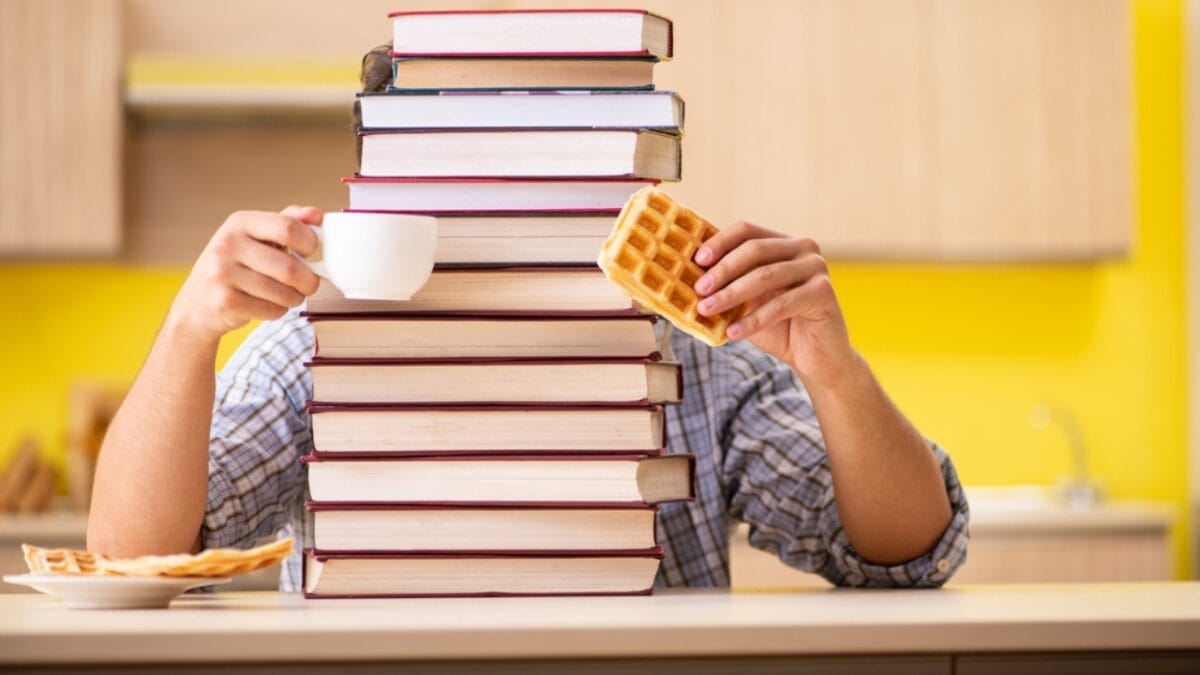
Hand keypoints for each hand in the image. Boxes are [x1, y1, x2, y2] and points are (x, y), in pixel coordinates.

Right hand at [168, 206, 322, 343]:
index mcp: (240, 222)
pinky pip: (272, 310)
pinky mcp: (224, 301)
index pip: (288, 227)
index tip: (310, 252)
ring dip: (295, 298)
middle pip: (289, 267)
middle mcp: (228, 244)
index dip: (310, 243)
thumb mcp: (257, 237)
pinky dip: (278, 311)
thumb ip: (288, 222)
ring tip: (288, 295)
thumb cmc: (237, 265)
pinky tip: (267, 304)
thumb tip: (316, 215)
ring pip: (283, 292)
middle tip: (309, 284)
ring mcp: (222, 273)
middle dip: (309, 281)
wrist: (198, 303)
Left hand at [693, 221, 859, 386]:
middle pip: (755, 250)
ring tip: (707, 310)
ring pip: (765, 276)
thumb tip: (687, 282)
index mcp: (782, 243)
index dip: (720, 242)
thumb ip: (727, 289)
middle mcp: (803, 248)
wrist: (816, 359)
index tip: (697, 261)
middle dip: (722, 270)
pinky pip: (781, 304)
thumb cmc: (779, 329)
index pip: (747, 231)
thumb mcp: (748, 305)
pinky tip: (733, 333)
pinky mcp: (824, 292)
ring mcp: (816, 267)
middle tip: (699, 289)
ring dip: (731, 294)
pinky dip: (754, 320)